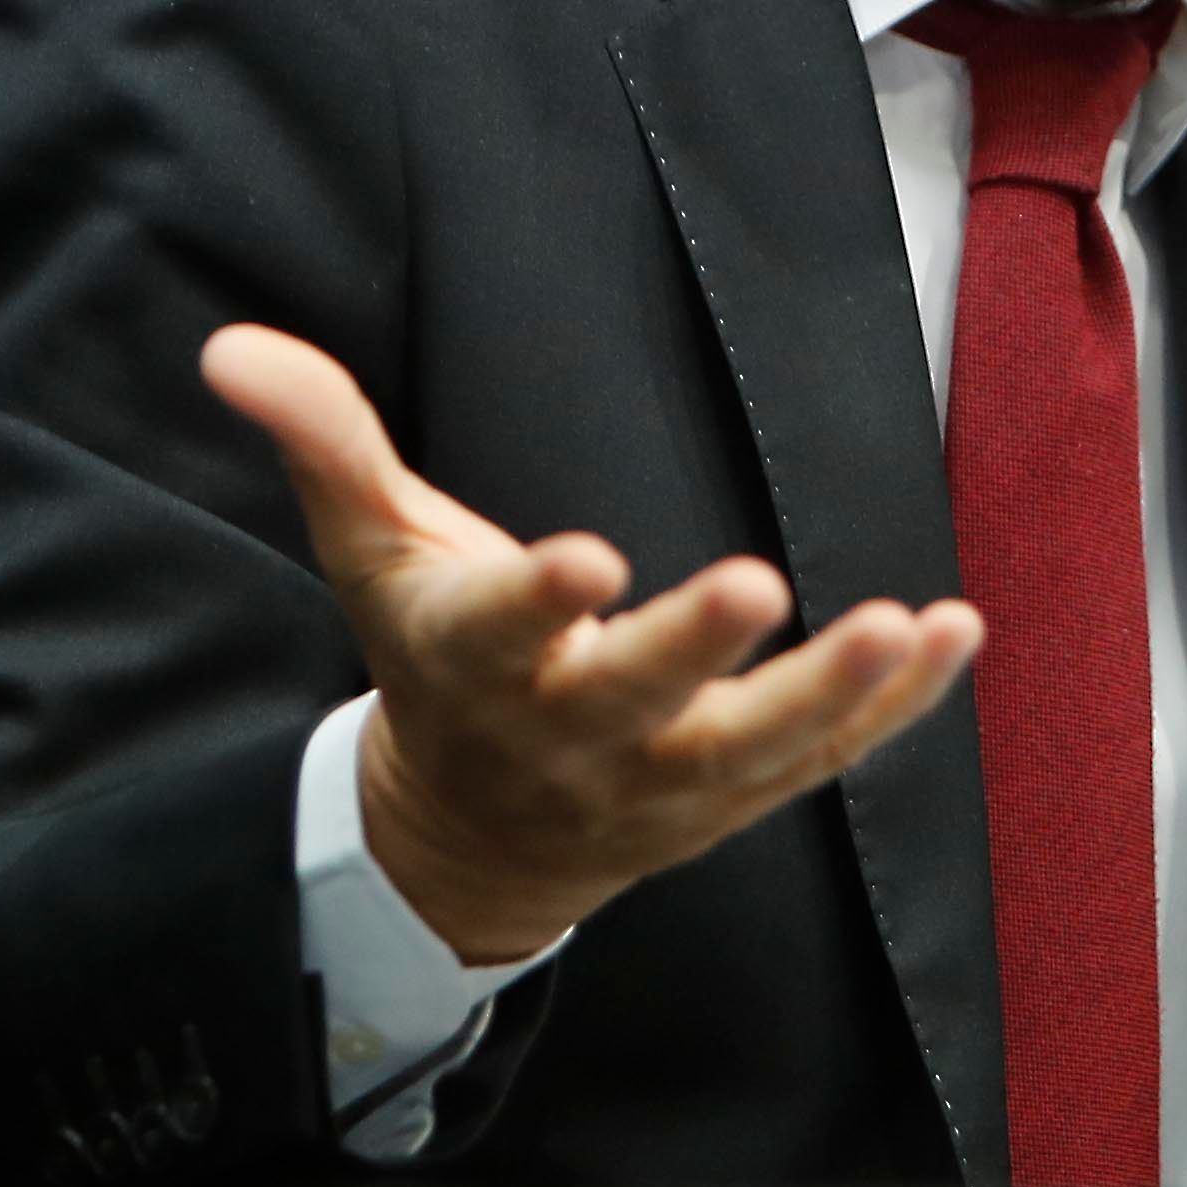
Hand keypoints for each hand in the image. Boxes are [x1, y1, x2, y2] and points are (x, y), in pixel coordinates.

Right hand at [201, 323, 979, 963]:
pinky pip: (822, 763)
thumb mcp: (371, 551)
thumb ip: (323, 442)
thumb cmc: (434, 660)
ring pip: (749, 753)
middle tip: (761, 586)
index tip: (585, 560)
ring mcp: (657, 781)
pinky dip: (894, 711)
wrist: (469, 838)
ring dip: (832, 694)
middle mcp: (567, 733)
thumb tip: (231, 348)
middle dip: (693, 649)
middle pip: (633, 700)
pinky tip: (956, 637)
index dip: (537, 601)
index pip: (497, 635)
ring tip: (906, 626)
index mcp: (472, 665)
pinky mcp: (733, 801)